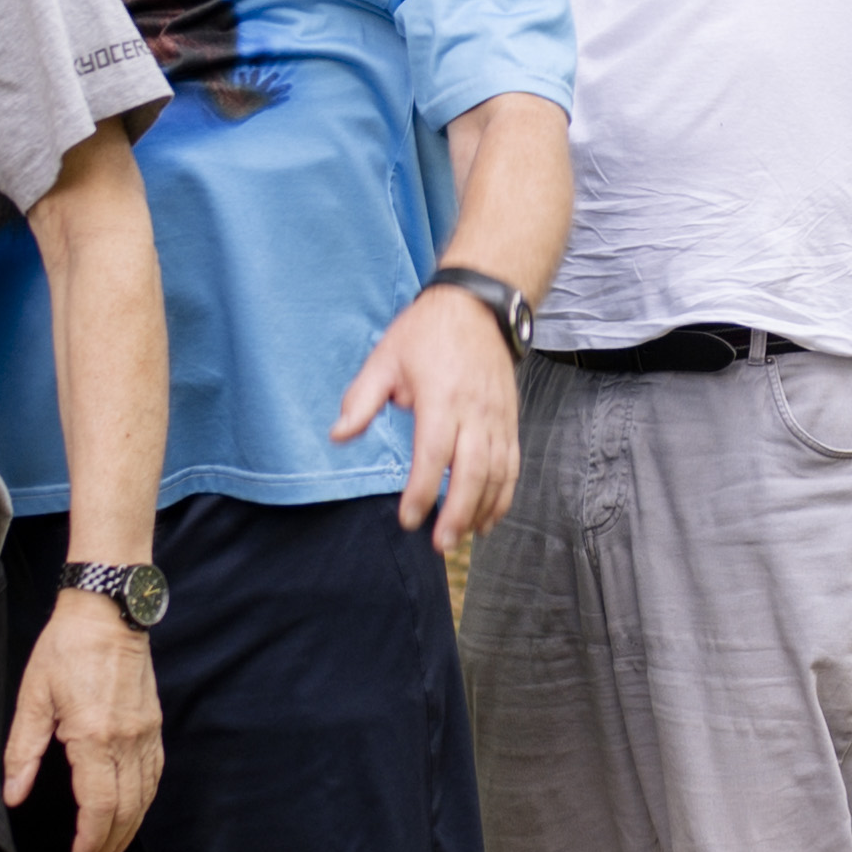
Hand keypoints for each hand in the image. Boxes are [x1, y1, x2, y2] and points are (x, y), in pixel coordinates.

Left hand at [1, 590, 166, 851]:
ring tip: (112, 849)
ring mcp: (145, 732)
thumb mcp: (33, 697)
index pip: (99, 805)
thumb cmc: (66, 648)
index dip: (92, 840)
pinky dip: (145, 800)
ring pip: (145, 794)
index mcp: (94, 736)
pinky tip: (134, 810)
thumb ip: (23, 750)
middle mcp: (126, 739)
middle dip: (110, 843)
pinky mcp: (153, 723)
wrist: (108, 611)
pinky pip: (155, 773)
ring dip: (130, 827)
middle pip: (126, 808)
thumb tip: (14, 795)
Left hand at [336, 284, 525, 539]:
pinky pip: (512, 465)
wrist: (478, 306)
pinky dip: (503, 495)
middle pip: (472, 472)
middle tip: (440, 545)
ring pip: (497, 473)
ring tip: (462, 539)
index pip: (433, 453)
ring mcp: (497, 417)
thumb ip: (362, 400)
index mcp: (441, 397)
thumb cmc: (425, 333)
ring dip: (481, 510)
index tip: (408, 519)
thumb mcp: (384, 358)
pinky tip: (487, 519)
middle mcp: (475, 411)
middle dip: (457, 513)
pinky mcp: (510, 420)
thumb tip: (339, 436)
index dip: (422, 490)